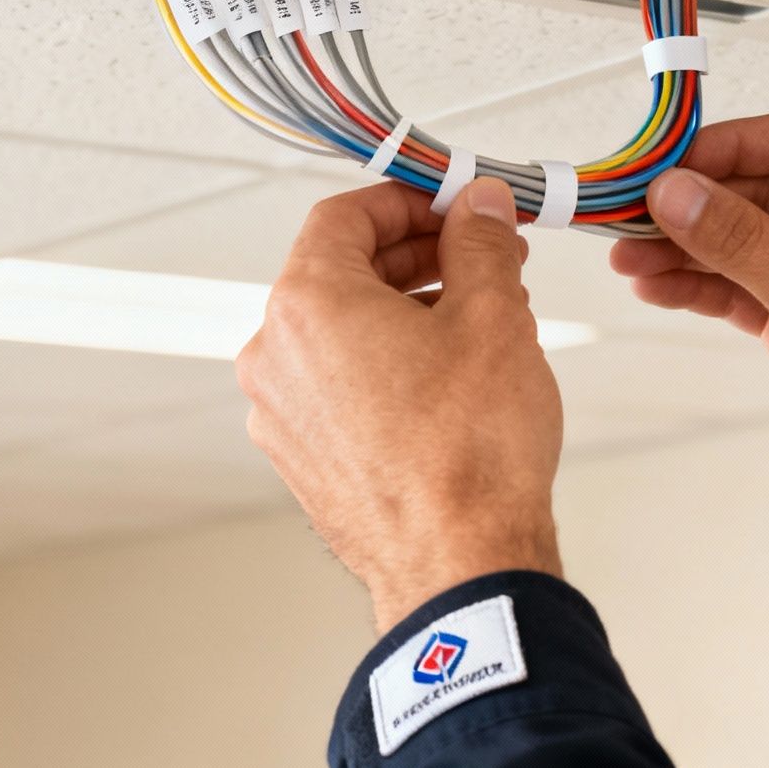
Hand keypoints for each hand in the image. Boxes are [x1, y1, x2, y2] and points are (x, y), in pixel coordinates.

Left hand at [239, 177, 562, 632]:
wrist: (460, 566)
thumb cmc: (468, 454)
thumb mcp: (493, 316)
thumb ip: (480, 244)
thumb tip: (477, 208)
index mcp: (306, 305)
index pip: (344, 217)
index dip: (408, 201)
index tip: (454, 207)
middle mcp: (275, 357)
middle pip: (340, 273)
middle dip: (418, 258)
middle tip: (482, 258)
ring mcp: (282, 415)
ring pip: (342, 334)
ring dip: (407, 311)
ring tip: (482, 321)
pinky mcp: (303, 461)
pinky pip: (340, 386)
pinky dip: (388, 364)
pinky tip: (451, 379)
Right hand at [610, 112, 768, 657]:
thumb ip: (740, 238)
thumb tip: (677, 191)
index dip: (727, 147)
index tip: (668, 162)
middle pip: (761, 190)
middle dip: (695, 204)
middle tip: (631, 211)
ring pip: (744, 239)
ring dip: (685, 246)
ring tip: (627, 254)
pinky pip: (740, 283)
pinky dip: (698, 284)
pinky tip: (656, 285)